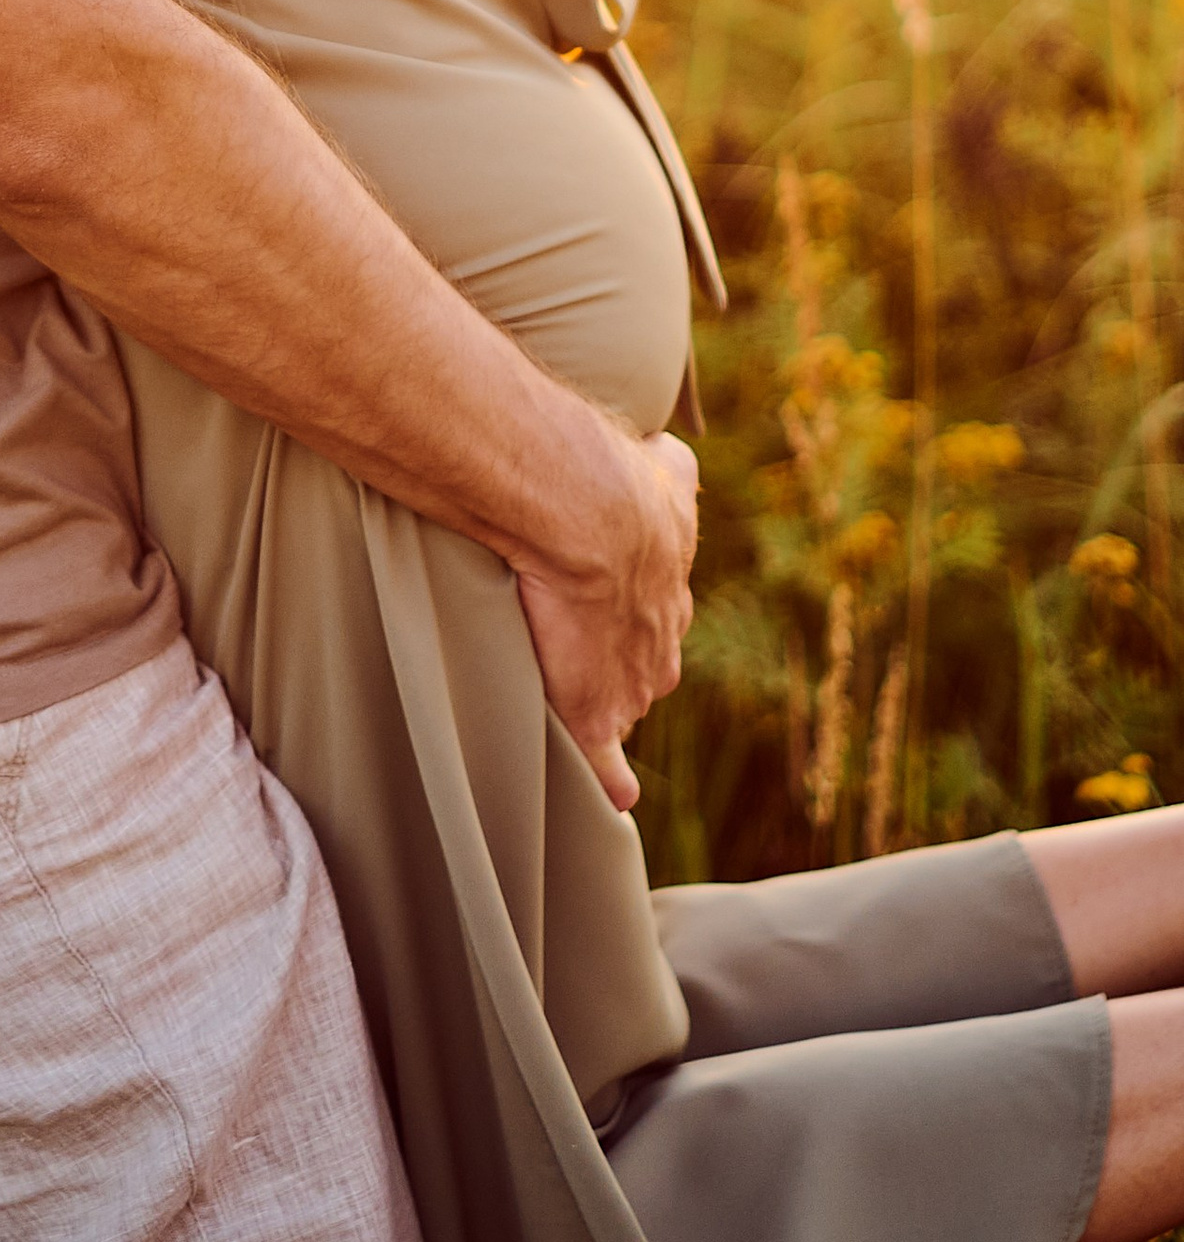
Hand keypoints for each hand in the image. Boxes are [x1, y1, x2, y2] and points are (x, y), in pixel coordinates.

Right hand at [516, 429, 698, 812]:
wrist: (590, 514)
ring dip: (604, 703)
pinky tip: (615, 794)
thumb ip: (673, 464)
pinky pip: (605, 763)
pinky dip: (610, 780)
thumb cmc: (617, 481)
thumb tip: (675, 447)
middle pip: (647, 665)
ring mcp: (630, 684)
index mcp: (671, 591)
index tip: (611, 608)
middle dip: (624, 662)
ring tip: (567, 701)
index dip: (632, 614)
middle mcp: (660, 643)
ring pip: (624, 705)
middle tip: (589, 651)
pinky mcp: (593, 713)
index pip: (657, 617)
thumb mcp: (666, 466)